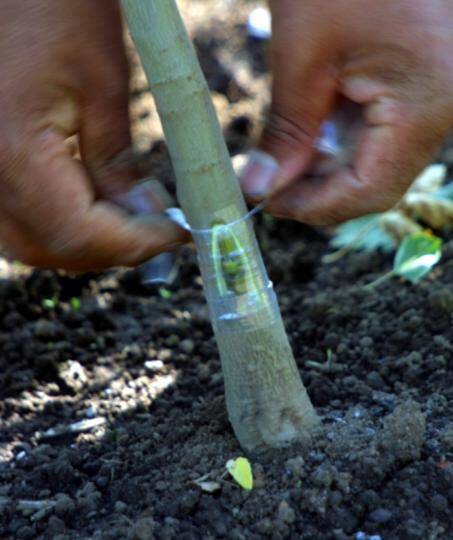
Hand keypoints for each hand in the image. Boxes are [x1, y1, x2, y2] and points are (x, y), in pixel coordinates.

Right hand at [0, 1, 185, 270]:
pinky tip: (96, 206)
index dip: (135, 244)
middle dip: (114, 249)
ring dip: (88, 243)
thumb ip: (118, 164)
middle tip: (160, 230)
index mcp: (14, 154)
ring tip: (134, 220)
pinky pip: (18, 219)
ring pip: (32, 242)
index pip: (80, 234)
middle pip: (53, 248)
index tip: (178, 234)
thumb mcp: (102, 83)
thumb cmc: (52, 5)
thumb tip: (145, 216)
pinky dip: (61, 225)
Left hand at [241, 0, 452, 223]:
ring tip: (279, 162)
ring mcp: (434, 99)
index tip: (267, 204)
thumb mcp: (304, 53)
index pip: (368, 191)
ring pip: (375, 162)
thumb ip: (287, 132)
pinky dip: (338, 143)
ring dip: (325, 170)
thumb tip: (263, 189)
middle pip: (373, 183)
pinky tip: (306, 135)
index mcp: (426, 104)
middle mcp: (442, 110)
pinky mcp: (419, 86)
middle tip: (267, 186)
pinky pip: (379, 134)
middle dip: (316, 191)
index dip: (314, 207)